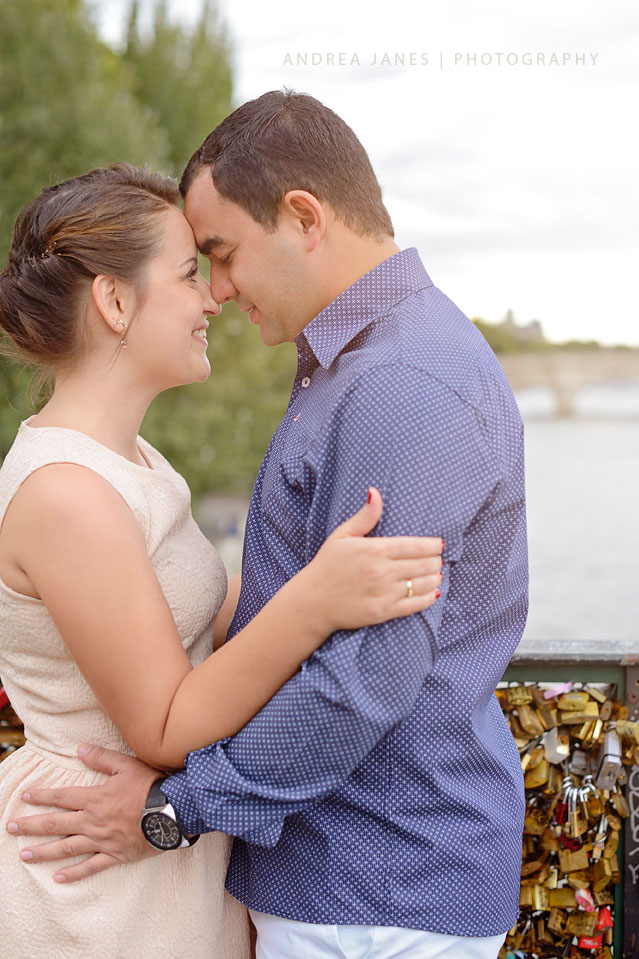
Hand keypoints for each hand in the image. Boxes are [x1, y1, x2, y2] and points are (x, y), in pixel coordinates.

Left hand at [6, 744, 161, 883]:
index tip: (26, 797)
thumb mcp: (127, 765)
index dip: (43, 796)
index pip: (62, 797)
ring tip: (25, 855)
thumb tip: (81, 748)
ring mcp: (102, 840)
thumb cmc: (151, 786)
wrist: (172, 810)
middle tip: (11, 828)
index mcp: (95, 798)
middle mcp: (93, 821)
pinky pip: (91, 866)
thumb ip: (102, 758)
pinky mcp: (114, 854)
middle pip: (57, 824)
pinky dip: (74, 873)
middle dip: (32, 825)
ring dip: (44, 851)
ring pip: (67, 847)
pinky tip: (59, 878)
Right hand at [305, 487, 443, 632]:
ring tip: (437, 574)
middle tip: (438, 559)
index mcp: (374, 549)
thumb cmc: (327, 565)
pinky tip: (433, 592)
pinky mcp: (384, 612)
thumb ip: (365, 516)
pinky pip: (415, 605)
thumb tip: (375, 492)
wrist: (312, 601)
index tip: (439, 544)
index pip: (416, 546)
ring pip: (423, 584)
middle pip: (424, 564)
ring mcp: (384, 593)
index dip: (433, 545)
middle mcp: (382, 571)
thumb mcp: (342, 535)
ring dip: (435, 578)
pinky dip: (429, 598)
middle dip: (436, 561)